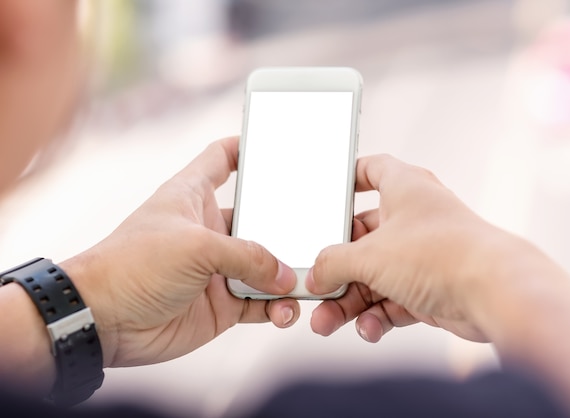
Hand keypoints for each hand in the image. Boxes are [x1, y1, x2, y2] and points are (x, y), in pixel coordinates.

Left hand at [61, 137, 299, 367]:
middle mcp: (209, 229)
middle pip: (259, 217)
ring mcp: (217, 268)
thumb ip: (248, 257)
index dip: (248, 147)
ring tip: (308, 279)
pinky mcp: (221, 303)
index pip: (223, 158)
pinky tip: (285, 310)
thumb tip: (287, 277)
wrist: (103, 321)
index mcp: (193, 195)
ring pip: (267, 265)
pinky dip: (277, 307)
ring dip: (288, 273)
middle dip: (287, 224)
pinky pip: (261, 302)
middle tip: (317, 227)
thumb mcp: (196, 247)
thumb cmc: (133, 266)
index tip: (278, 143)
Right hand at [308, 154, 523, 342]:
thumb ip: (334, 263)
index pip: (372, 170)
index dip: (349, 178)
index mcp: (404, 189)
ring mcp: (423, 255)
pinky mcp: (431, 287)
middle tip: (315, 286)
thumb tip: (316, 275)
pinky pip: (393, 299)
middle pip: (363, 238)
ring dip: (350, 301)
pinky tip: (368, 328)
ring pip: (375, 275)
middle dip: (336, 267)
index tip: (327, 195)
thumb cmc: (442, 254)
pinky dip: (377, 315)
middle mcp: (414, 219)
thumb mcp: (370, 256)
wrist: (494, 293)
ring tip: (326, 322)